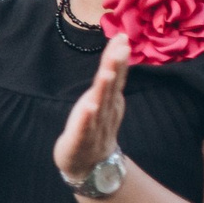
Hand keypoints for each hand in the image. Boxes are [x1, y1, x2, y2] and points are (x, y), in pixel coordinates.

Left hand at [53, 31, 130, 181]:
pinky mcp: (81, 140)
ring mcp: (95, 126)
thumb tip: (119, 46)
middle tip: (121, 49)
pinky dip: (88, 118)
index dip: (118, 57)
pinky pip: (85, 128)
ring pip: (100, 105)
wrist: (89, 165)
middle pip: (110, 87)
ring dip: (104, 90)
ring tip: (107, 73)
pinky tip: (89, 107)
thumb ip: (110, 74)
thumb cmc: (94, 126)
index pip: (116, 75)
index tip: (123, 37)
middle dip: (115, 67)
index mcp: (110, 100)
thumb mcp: (102, 98)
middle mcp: (105, 111)